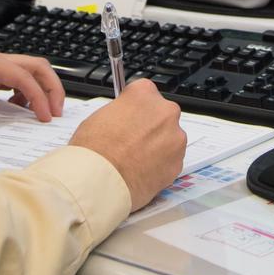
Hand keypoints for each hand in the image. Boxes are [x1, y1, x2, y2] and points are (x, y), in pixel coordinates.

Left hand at [0, 46, 64, 142]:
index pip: (20, 74)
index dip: (36, 94)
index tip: (44, 114)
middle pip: (35, 65)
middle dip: (51, 86)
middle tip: (57, 112)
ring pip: (30, 70)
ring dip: (43, 88)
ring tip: (47, 112)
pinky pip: (17, 79)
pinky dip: (27, 92)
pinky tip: (21, 109)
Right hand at [68, 79, 185, 209]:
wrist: (100, 182)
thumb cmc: (95, 149)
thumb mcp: (100, 116)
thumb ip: (121, 113)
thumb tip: (124, 120)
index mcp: (144, 93)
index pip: (145, 93)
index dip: (135, 109)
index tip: (131, 118)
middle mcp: (165, 111)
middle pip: (161, 115)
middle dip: (150, 127)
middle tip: (132, 142)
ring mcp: (175, 137)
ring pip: (169, 138)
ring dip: (157, 146)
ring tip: (135, 160)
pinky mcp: (178, 162)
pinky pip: (171, 160)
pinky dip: (160, 165)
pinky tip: (142, 172)